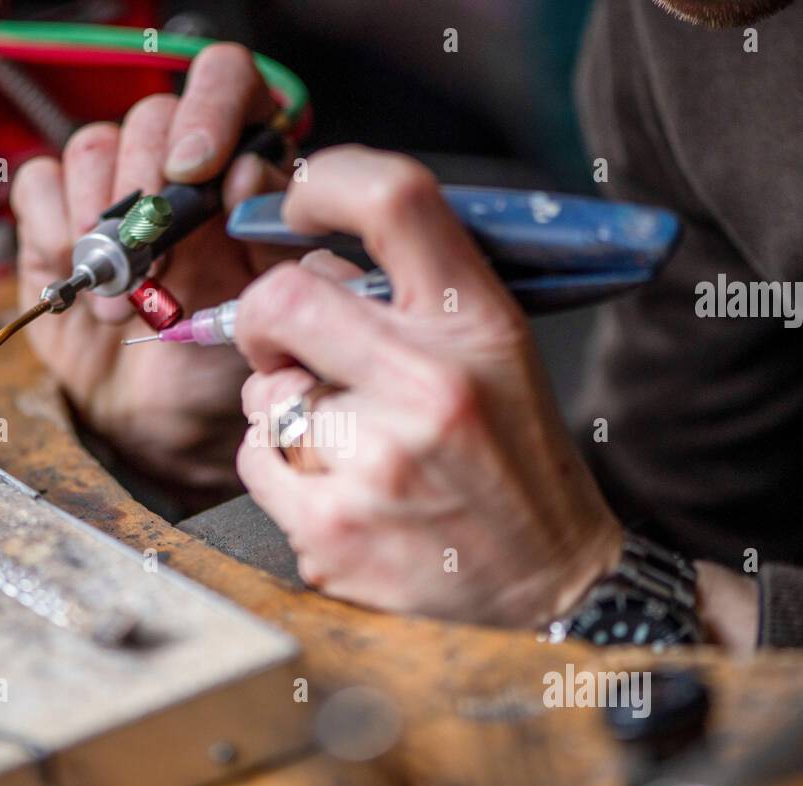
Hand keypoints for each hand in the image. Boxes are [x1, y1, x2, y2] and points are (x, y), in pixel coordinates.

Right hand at [11, 44, 291, 495]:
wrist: (161, 420)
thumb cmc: (221, 361)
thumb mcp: (267, 303)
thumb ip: (270, 236)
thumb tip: (248, 171)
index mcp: (240, 168)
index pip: (228, 81)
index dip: (212, 107)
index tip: (198, 170)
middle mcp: (176, 167)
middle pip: (154, 112)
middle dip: (151, 183)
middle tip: (156, 256)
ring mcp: (112, 189)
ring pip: (95, 143)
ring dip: (105, 221)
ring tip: (125, 296)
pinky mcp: (54, 217)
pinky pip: (40, 182)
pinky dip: (57, 229)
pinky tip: (82, 282)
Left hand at [234, 146, 623, 627]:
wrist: (548, 586)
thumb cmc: (516, 463)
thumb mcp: (497, 356)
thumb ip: (414, 299)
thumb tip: (311, 262)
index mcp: (478, 326)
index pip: (395, 200)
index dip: (328, 182)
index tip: (300, 203)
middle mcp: (430, 385)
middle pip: (282, 298)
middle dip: (264, 319)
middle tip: (286, 347)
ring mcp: (377, 462)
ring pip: (259, 393)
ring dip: (280, 408)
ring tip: (343, 440)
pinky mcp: (333, 529)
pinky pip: (253, 462)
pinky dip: (278, 468)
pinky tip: (334, 486)